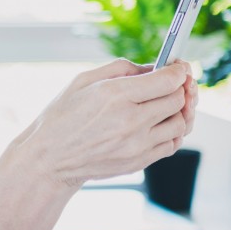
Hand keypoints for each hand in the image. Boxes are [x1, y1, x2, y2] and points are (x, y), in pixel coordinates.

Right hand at [12, 59, 192, 188]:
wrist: (50, 159)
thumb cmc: (62, 117)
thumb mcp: (84, 80)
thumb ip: (122, 69)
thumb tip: (153, 67)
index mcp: (115, 95)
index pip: (167, 80)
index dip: (180, 71)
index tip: (180, 67)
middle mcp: (130, 121)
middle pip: (177, 100)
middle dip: (180, 87)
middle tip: (175, 82)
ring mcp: (137, 145)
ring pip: (180, 123)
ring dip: (178, 111)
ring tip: (167, 103)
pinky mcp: (139, 162)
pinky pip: (172, 144)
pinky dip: (172, 131)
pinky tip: (160, 123)